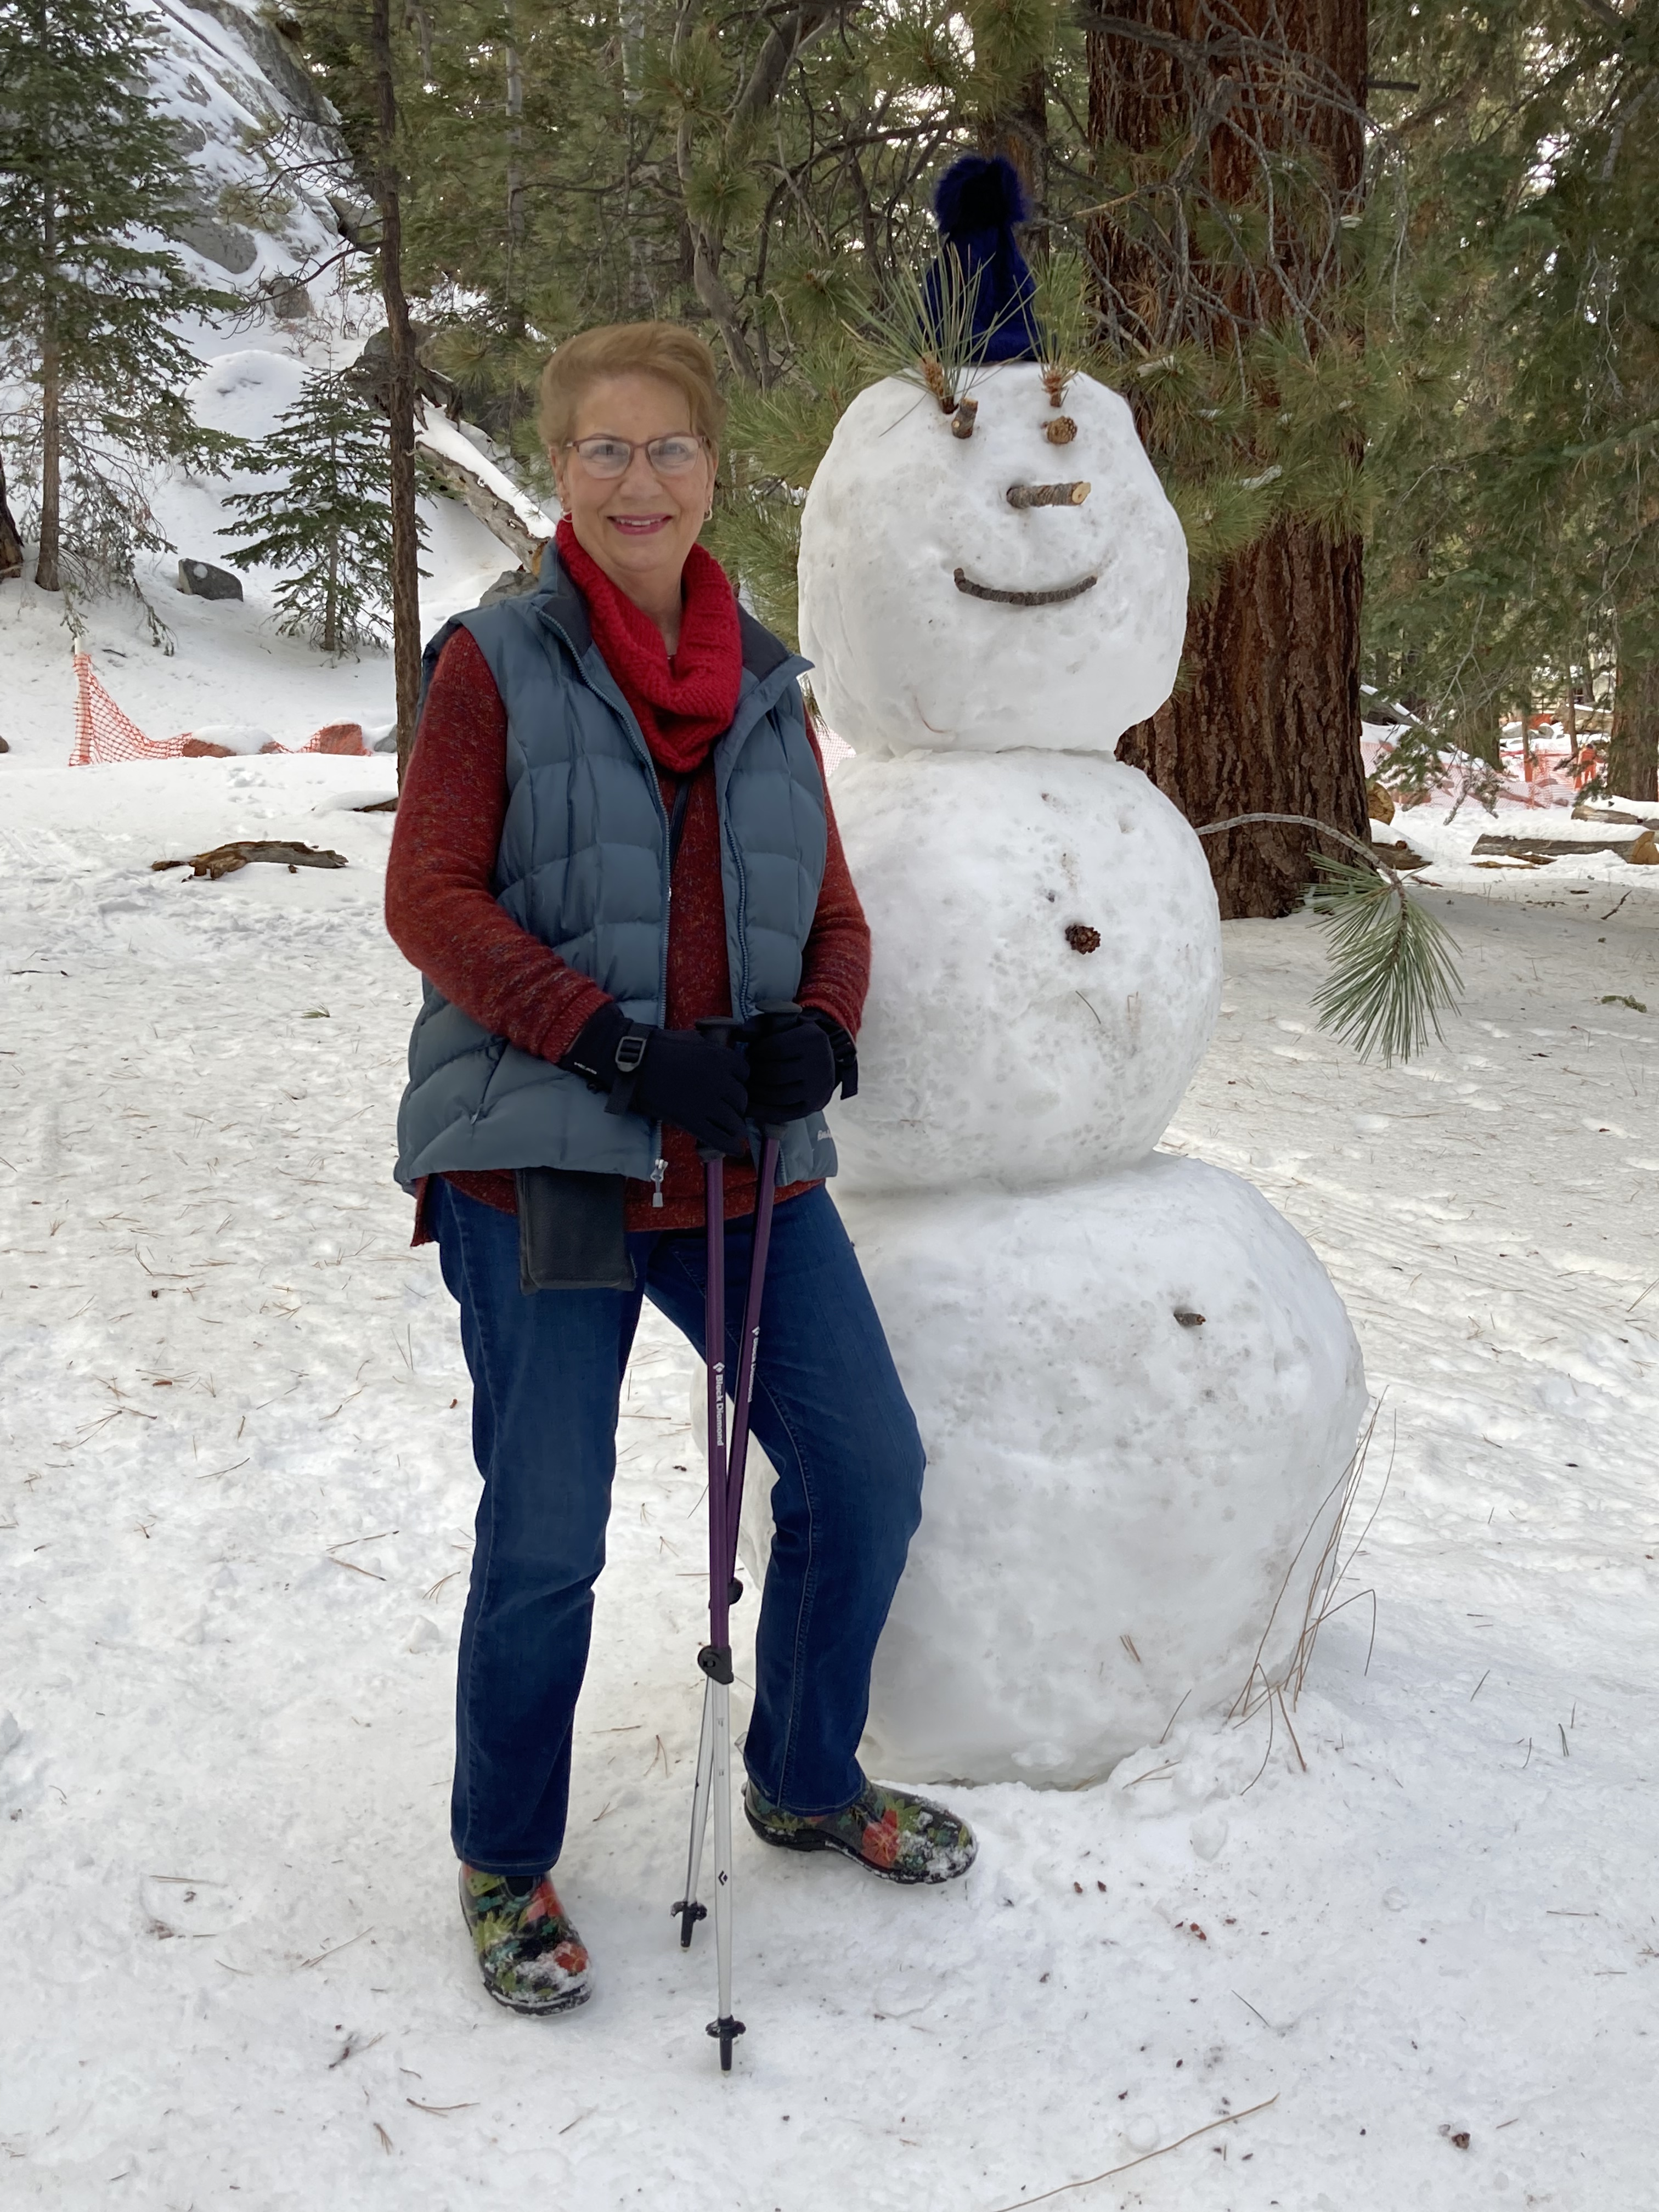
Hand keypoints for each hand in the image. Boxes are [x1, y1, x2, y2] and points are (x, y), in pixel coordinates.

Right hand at [561, 1004, 749, 1155]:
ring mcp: (706, 1103)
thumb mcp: (694, 1039)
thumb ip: (713, 1050)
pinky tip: (736, 1150)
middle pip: (741, 1099)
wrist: (632, 1063)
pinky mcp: (692, 1121)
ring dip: (735, 1126)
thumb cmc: (659, 1048)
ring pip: (735, 1121)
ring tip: (731, 1128)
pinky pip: (720, 1138)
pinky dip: (731, 1146)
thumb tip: (725, 1058)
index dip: (738, 1079)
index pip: (745, 1072)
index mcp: (720, 1057)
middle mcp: (719, 1080)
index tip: (730, 1084)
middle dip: (736, 1104)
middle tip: (728, 1108)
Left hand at [743, 1009, 838, 1124]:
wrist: (824, 1061)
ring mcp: (817, 1089)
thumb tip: (739, 1033)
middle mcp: (820, 1065)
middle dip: (754, 1073)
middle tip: (745, 1071)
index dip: (756, 1051)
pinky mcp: (812, 1107)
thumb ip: (761, 1024)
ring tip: (746, 1084)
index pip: (776, 1048)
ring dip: (755, 1092)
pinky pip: (782, 1113)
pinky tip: (748, 1106)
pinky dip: (761, 1111)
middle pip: (775, 1074)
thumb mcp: (784, 1024)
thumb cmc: (796, 1040)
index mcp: (813, 1040)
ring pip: (777, 1096)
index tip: (750, 1052)